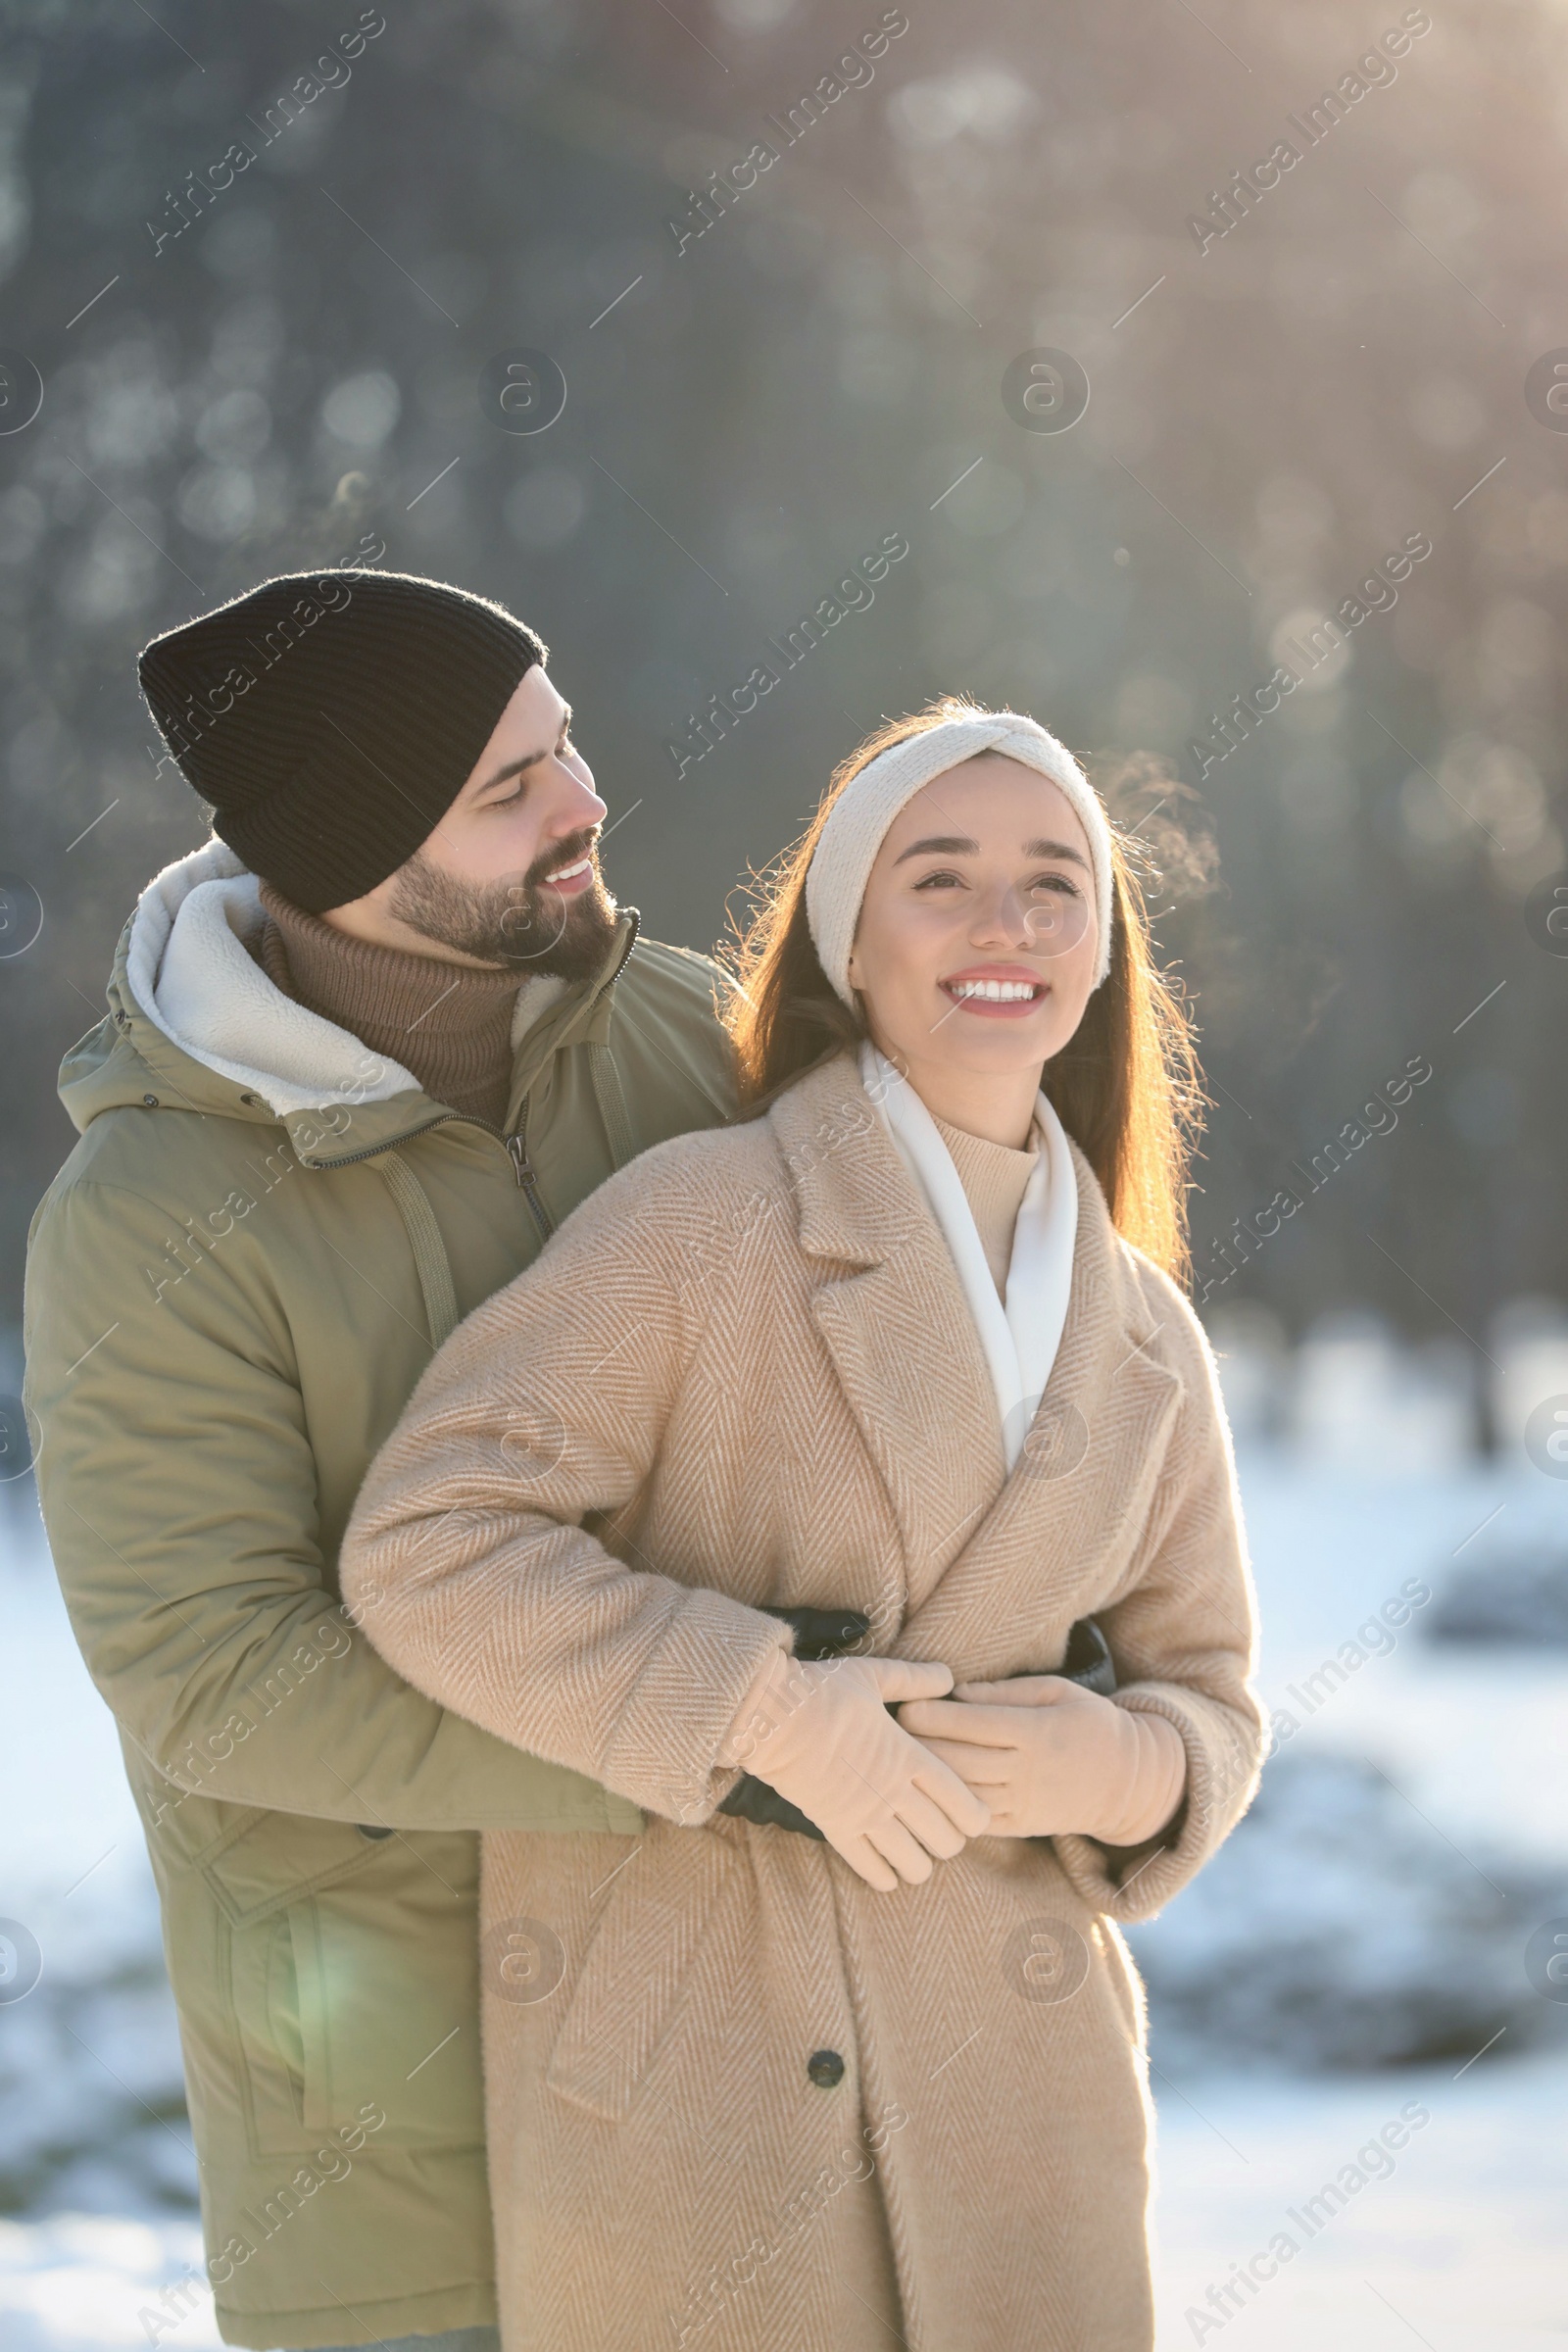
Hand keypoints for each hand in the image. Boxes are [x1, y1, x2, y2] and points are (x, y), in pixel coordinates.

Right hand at [719, 1649, 991, 1891]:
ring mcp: (866, 1815)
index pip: (962, 1803)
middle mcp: (895, 1792)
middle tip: (943, 1835)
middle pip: (944, 1839)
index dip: (976, 1818)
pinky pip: (870, 1868)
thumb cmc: (823, 1692)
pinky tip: (888, 1874)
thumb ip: (915, 1679)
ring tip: (916, 1855)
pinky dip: (884, 1877)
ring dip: (920, 1864)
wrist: (772, 1716)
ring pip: (912, 1862)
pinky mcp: (836, 1829)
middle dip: (950, 1842)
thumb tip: (948, 1676)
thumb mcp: (874, 1677)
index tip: (975, 1819)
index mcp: (910, 1756)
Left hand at [896, 1675, 1186, 1843]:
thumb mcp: (1058, 1692)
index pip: (977, 1725)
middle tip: (889, 1732)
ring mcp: (1025, 1803)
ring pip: (966, 1793)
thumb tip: (959, 1692)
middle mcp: (1029, 1771)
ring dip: (930, 1779)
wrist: (1128, 1782)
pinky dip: (949, 1808)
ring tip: (899, 1762)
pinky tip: (924, 1794)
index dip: (938, 1716)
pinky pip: (978, 1820)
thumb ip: (1007, 1692)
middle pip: (964, 1760)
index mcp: (1037, 1732)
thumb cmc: (1090, 1723)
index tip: (906, 1705)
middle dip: (923, 1746)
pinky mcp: (1022, 1827)